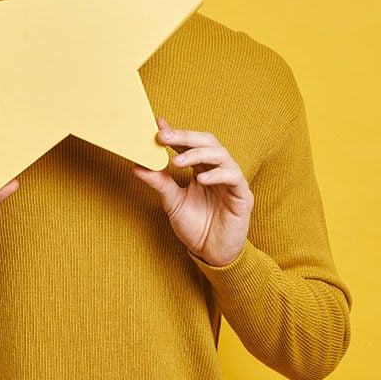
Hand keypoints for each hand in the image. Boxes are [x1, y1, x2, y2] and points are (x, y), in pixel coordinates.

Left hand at [132, 118, 253, 266]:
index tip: (158, 126)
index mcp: (201, 168)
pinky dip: (218, 174)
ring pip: (221, 154)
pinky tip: (202, 179)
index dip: (176, 134)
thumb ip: (159, 182)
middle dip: (185, 137)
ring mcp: (232, 180)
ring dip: (198, 154)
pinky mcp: (243, 195)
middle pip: (207, 142)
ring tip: (177, 162)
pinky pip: (233, 177)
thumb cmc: (195, 227)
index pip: (190, 144)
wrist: (211, 253)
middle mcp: (218, 169)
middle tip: (164, 136)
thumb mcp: (172, 202)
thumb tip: (137, 165)